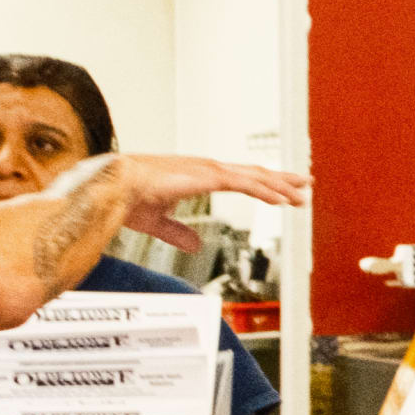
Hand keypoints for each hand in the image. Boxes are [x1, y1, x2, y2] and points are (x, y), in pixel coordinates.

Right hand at [104, 155, 311, 249]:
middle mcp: (207, 168)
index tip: (284, 190)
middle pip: (255, 173)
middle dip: (282, 180)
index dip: (264, 184)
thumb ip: (177, 233)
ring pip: (255, 177)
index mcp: (197, 176)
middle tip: (305, 185)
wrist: (109, 187)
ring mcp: (207, 170)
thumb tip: (195, 245)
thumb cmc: (126, 198)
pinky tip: (282, 200)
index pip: (240, 178)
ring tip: (301, 195)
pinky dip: (265, 191)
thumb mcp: (157, 221)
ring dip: (281, 186)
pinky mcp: (205, 176)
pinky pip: (243, 184)